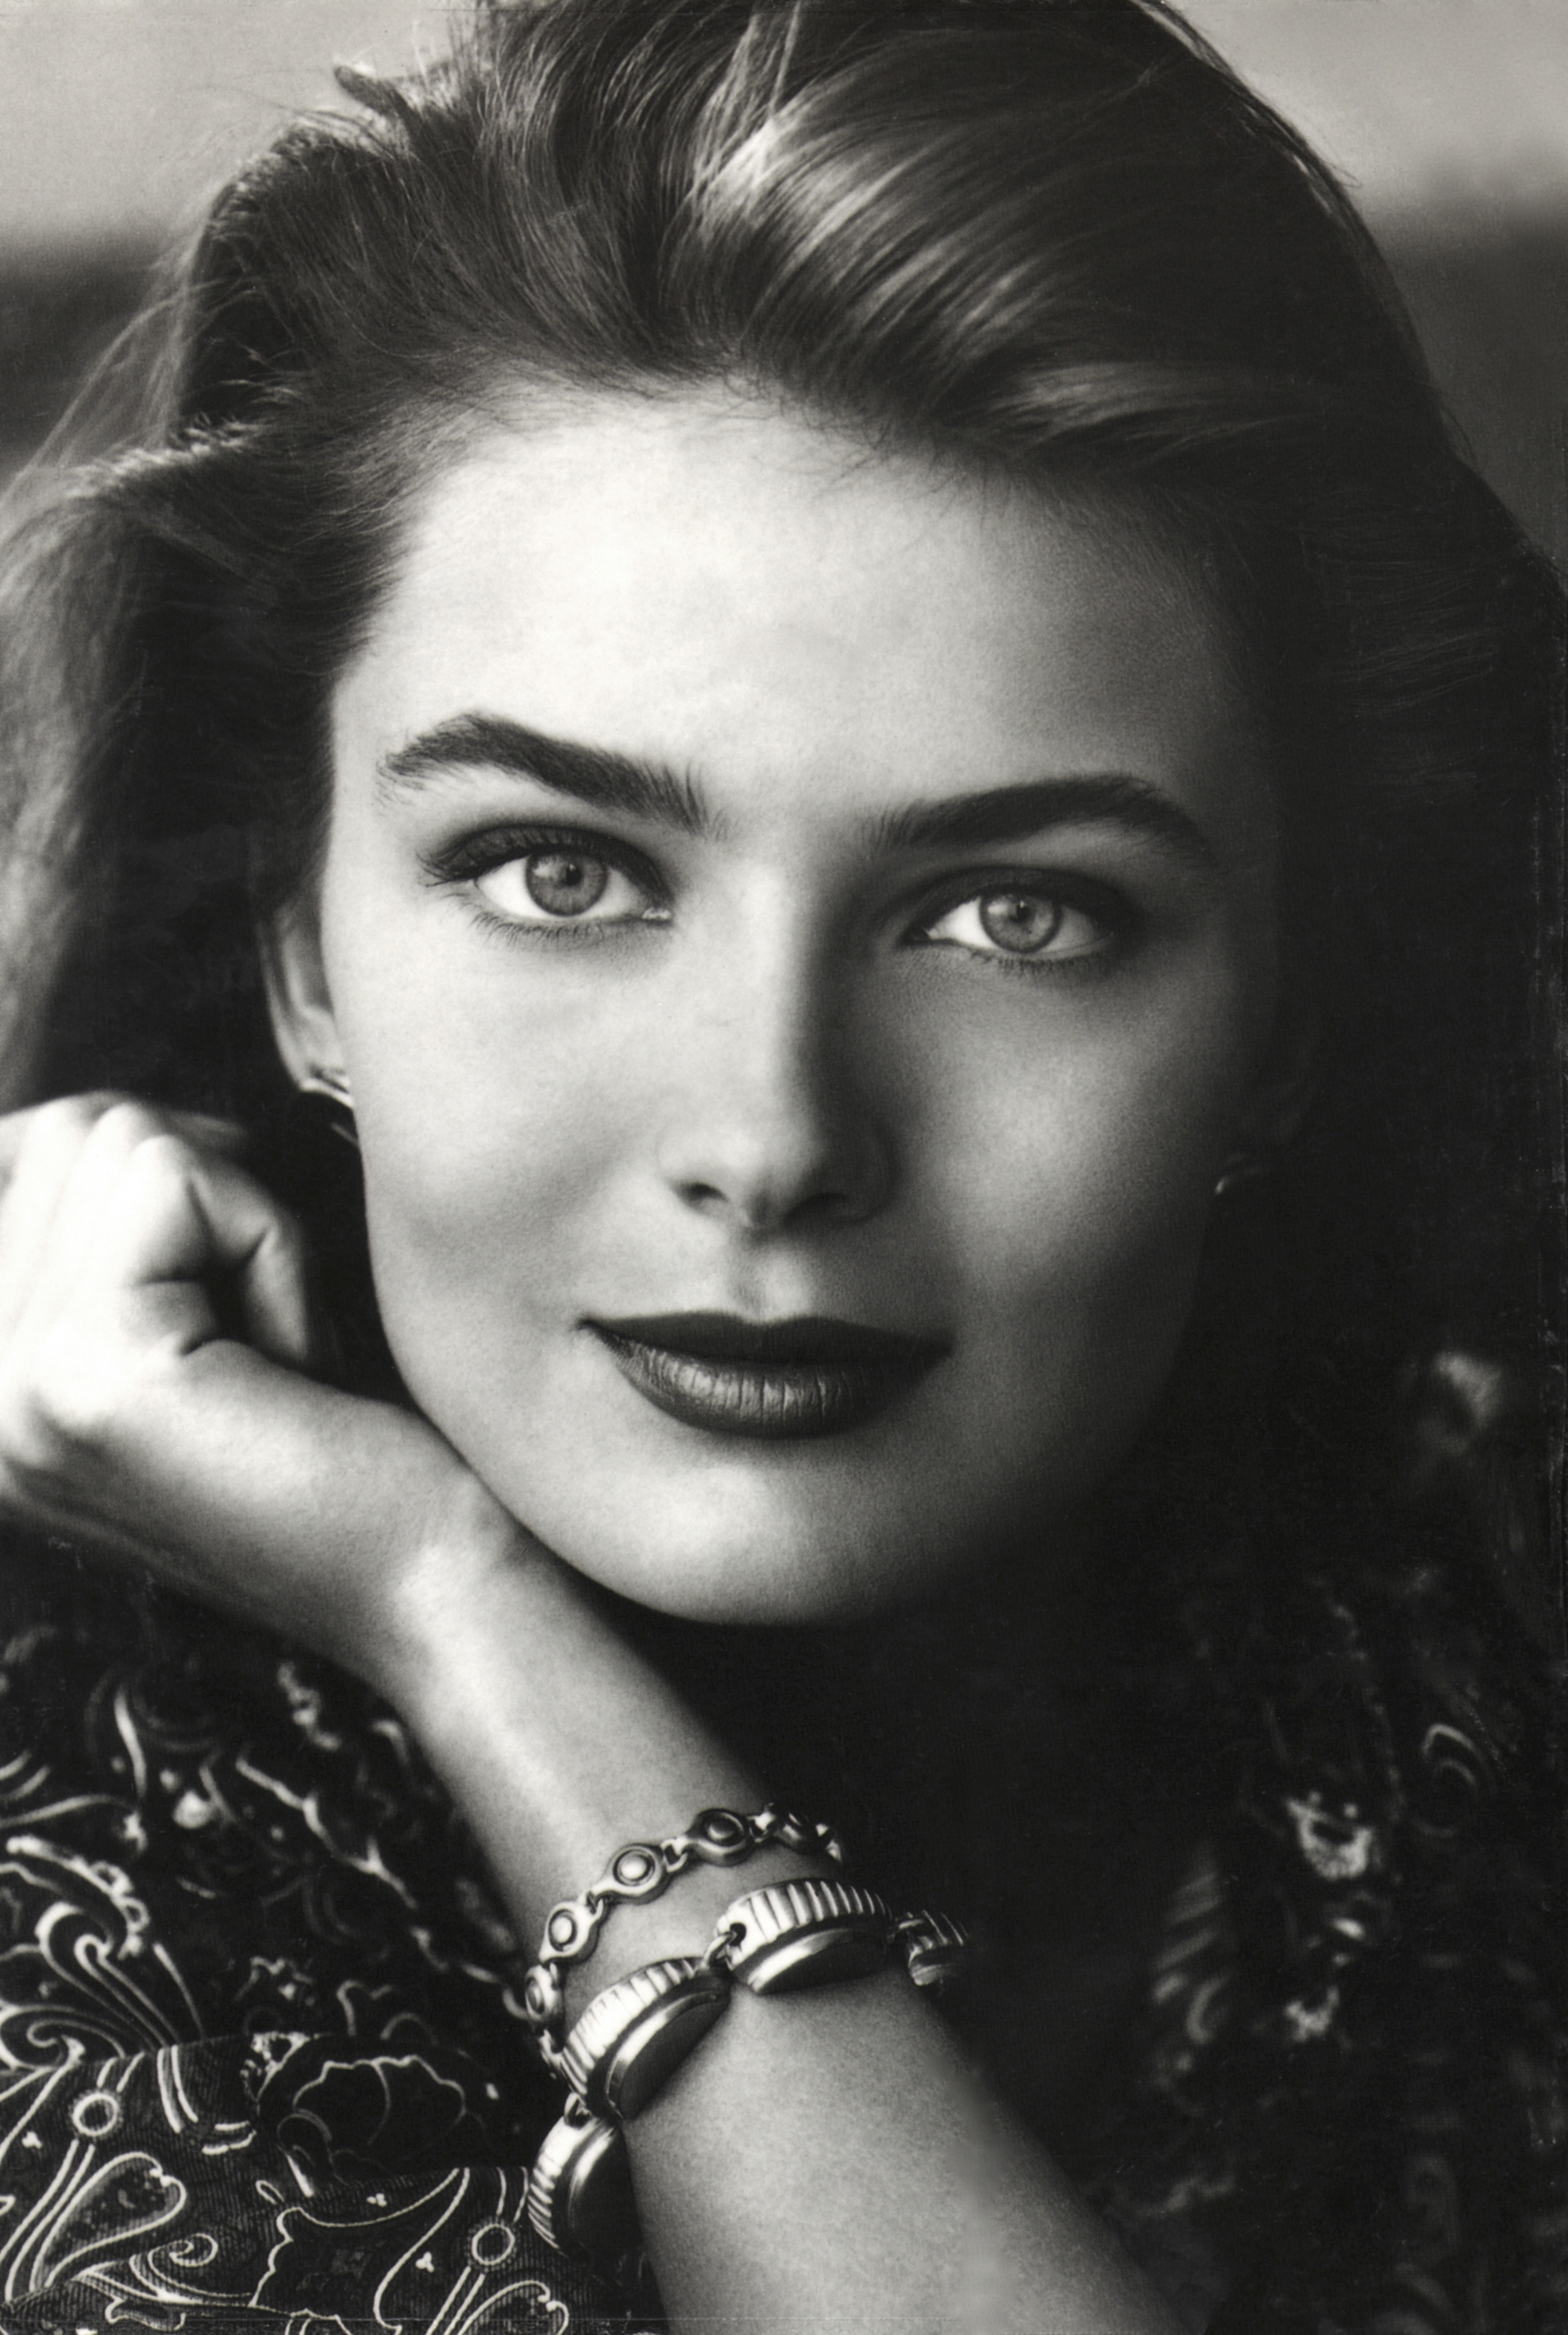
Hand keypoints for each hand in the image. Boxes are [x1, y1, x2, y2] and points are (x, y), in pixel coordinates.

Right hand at [0, 1093, 521, 1676]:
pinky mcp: (86, 1371)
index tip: (234, 1289)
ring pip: (121, 1137)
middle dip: (215, 1195)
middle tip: (274, 1334)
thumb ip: (119, 1228)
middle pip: (71, 1127)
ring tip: (282, 1353)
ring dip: (248, 1223)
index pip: (20, 1148)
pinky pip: (175, 1177)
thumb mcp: (207, 1319)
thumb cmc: (363, 1443)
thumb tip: (101, 1108)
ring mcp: (7, 1390)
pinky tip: (301, 1362)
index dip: (162, 1175)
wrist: (447, 1587)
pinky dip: (273, 1243)